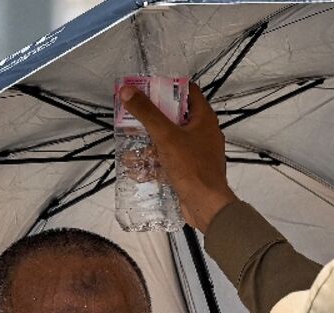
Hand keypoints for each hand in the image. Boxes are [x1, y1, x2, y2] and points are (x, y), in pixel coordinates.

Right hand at [118, 82, 238, 231]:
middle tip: (135, 111)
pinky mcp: (192, 169)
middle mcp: (204, 133)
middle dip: (156, 114)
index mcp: (204, 119)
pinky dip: (158, 157)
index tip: (149, 87)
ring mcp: (199, 152)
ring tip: (132, 136)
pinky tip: (140, 161)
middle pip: (178, 115)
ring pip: (173, 138)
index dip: (169, 86)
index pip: (189, 91)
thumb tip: (127, 90)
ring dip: (154, 137)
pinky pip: (173, 158)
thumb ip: (147, 113)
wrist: (206, 205)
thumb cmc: (191, 167)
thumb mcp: (166, 136)